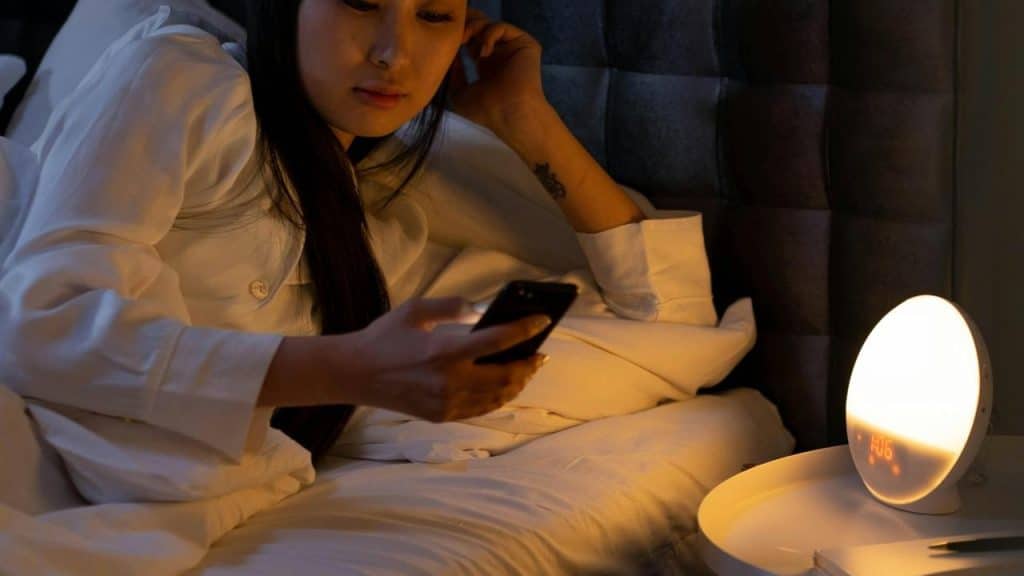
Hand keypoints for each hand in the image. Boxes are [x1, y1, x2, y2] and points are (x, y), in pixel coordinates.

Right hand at [348, 297, 550, 421]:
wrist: (354, 374)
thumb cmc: (385, 337)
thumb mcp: (416, 310)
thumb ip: (453, 306)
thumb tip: (485, 309)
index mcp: (444, 351)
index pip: (498, 341)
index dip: (525, 330)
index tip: (542, 320)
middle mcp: (449, 381)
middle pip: (506, 375)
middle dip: (528, 363)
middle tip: (540, 352)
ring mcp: (446, 402)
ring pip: (498, 396)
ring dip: (518, 382)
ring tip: (527, 368)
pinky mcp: (442, 415)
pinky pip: (482, 408)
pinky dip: (499, 396)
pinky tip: (505, 385)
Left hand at [449, 8, 547, 138]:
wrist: (508, 114)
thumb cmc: (485, 111)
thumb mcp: (459, 94)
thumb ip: (454, 75)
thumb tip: (453, 56)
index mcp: (487, 65)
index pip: (473, 39)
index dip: (459, 34)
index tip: (448, 39)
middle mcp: (500, 54)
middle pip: (481, 26)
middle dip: (466, 24)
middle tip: (456, 32)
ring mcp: (512, 48)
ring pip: (490, 24)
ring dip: (474, 28)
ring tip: (465, 42)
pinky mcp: (524, 44)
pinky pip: (502, 27)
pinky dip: (488, 35)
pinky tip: (483, 53)